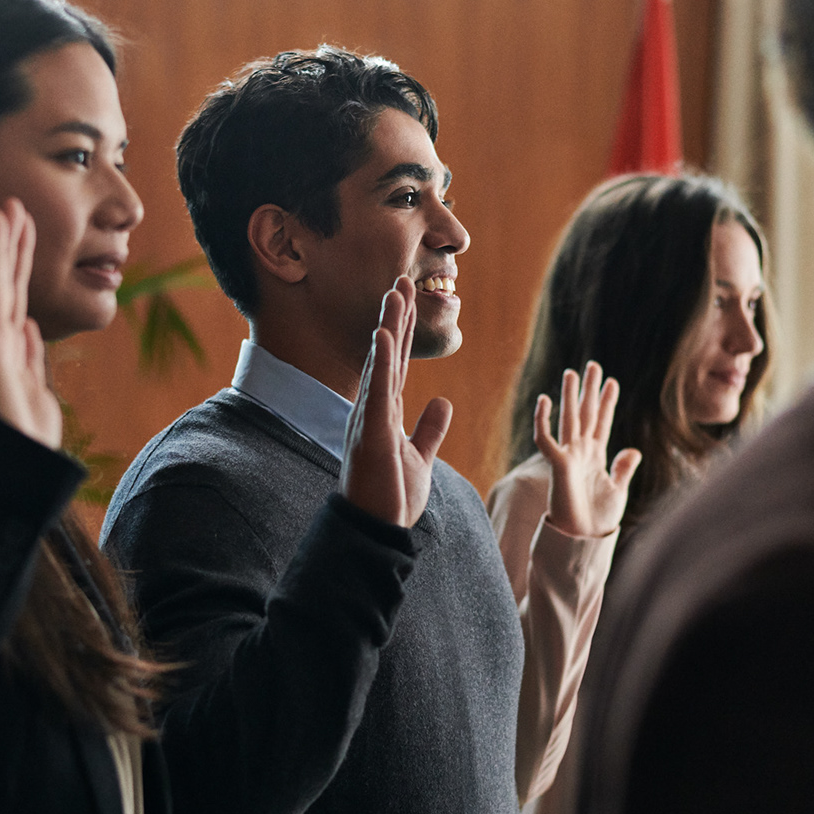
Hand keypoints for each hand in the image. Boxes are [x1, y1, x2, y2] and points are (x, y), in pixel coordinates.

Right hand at [0, 202, 63, 449]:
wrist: (17, 467)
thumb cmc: (25, 437)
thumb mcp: (37, 389)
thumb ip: (31, 357)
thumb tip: (31, 328)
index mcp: (12, 345)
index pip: (17, 290)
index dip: (20, 256)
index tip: (25, 222)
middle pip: (4, 280)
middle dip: (9, 242)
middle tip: (12, 202)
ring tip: (0, 213)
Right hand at [340, 278, 452, 527]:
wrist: (377, 531)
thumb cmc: (391, 499)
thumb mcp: (420, 458)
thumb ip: (429, 429)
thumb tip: (442, 402)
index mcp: (385, 415)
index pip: (397, 365)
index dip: (403, 332)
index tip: (407, 301)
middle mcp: (374, 411)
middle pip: (388, 356)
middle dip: (395, 318)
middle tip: (400, 281)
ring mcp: (370, 420)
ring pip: (381, 365)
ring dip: (388, 328)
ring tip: (394, 294)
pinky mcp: (372, 434)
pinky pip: (377, 392)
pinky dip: (381, 363)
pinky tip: (384, 336)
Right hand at [534, 361, 640, 537]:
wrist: (584, 538)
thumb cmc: (598, 519)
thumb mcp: (619, 490)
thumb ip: (624, 469)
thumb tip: (633, 449)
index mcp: (596, 456)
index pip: (602, 422)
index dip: (607, 402)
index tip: (612, 382)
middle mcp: (581, 452)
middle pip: (585, 413)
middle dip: (589, 390)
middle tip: (593, 365)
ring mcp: (568, 456)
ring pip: (568, 419)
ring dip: (569, 396)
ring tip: (572, 372)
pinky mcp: (557, 464)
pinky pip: (545, 437)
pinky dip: (543, 419)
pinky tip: (544, 399)